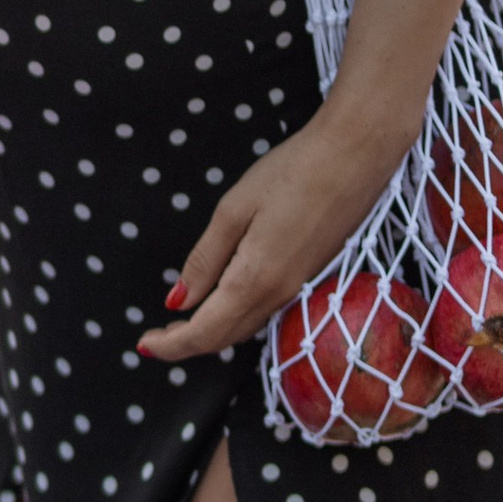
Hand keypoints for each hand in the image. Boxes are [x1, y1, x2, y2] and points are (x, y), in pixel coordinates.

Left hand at [137, 108, 407, 365]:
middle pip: (226, 338)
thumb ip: (205, 260)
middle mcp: (279, 295)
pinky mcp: (312, 277)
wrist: (358, 155)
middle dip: (187, 344)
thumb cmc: (293, 172)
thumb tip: (178, 300)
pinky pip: (268, 314)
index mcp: (254, 279)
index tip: (144, 344)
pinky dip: (239, 319)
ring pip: (248, 328)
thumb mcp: (234, 210)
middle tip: (156, 336)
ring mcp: (300, 289)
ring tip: (182, 323)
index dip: (171, 345)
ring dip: (213, 333)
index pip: (205, 332)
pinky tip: (225, 303)